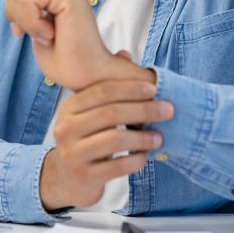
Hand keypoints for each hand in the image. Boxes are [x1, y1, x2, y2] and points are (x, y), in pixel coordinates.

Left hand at [5, 0, 125, 90]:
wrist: (87, 76)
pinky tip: (54, 34)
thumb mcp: (35, 24)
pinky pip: (29, 0)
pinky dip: (34, 25)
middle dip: (19, 17)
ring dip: (29, 24)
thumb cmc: (63, 58)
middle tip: (46, 36)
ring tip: (51, 36)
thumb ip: (25, 2)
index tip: (37, 32)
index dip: (15, 14)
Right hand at [39, 79, 173, 210]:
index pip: (101, 91)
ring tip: (159, 137)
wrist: (65, 178)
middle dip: (144, 110)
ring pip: (115, 140)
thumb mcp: (88, 113)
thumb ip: (106, 87)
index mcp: (69, 109)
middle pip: (110, 113)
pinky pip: (118, 166)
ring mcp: (73, 154)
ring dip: (142, 137)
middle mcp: (65, 129)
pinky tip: (145, 156)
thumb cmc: (85, 140)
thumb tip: (125, 54)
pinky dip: (136, 160)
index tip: (154, 89)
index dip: (129, 88)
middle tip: (168, 110)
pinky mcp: (84, 176)